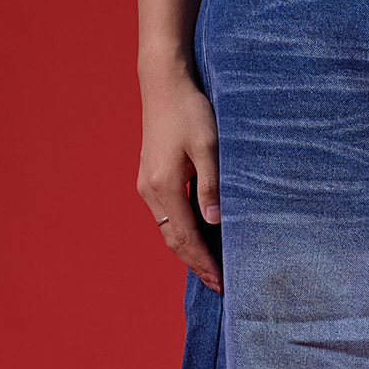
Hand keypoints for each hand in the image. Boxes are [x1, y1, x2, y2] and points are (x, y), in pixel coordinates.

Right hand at [136, 67, 222, 292]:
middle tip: (219, 285)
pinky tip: (199, 237)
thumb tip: (215, 224)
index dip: (204, 263)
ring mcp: (146, 185)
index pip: (186, 238)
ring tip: (211, 267)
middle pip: (173, 240)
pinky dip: (182, 233)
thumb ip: (212, 186)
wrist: (163, 84)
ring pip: (167, 230)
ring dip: (189, 251)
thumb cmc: (190, 111)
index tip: (222, 283)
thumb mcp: (209, 147)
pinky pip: (166, 216)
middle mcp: (150, 191)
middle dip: (196, 264)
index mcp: (165, 186)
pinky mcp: (150, 178)